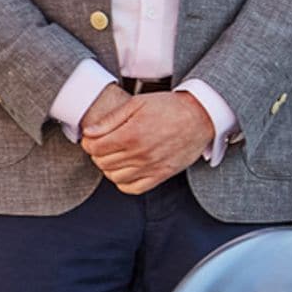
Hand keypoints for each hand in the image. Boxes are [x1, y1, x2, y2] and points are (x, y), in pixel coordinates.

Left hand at [81, 91, 213, 193]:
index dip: (89, 142)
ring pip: (114, 176)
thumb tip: (89, 132)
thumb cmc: (172, 107)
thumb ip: (111, 119)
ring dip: (110, 167)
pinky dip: (124, 181)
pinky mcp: (161, 175)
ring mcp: (151, 167)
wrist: (202, 116)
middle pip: (102, 162)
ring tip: (116, 155)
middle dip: (98, 153)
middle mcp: (140, 154)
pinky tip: (127, 169)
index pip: (94, 147)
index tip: (94, 137)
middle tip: (105, 144)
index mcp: (131, 134)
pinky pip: (133, 188)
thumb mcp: (138, 103)